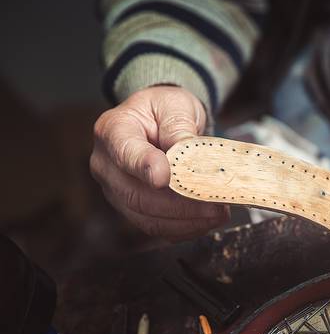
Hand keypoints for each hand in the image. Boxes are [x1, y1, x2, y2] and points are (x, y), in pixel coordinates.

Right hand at [90, 86, 228, 240]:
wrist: (158, 122)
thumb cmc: (164, 111)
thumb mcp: (175, 104)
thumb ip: (179, 126)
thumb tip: (186, 152)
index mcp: (112, 131)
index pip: (125, 154)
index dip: (145, 167)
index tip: (166, 177)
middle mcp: (107, 165)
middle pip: (137, 196)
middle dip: (179, 205)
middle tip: (214, 204)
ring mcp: (116, 191)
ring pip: (147, 218)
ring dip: (186, 221)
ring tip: (217, 214)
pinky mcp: (132, 209)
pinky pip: (156, 227)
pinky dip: (184, 228)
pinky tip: (207, 221)